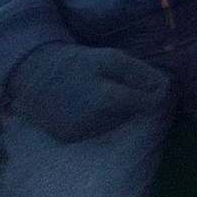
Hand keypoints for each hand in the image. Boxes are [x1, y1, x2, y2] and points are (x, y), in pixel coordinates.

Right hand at [7, 43, 168, 142]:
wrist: (33, 75)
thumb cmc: (76, 62)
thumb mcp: (110, 58)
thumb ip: (139, 73)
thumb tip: (163, 87)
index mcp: (108, 100)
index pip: (147, 104)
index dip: (152, 92)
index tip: (149, 82)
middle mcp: (96, 123)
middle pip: (131, 113)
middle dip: (129, 98)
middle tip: (110, 82)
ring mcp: (81, 134)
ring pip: (114, 123)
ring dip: (113, 110)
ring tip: (94, 92)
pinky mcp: (69, 138)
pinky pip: (95, 130)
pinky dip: (96, 119)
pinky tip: (83, 105)